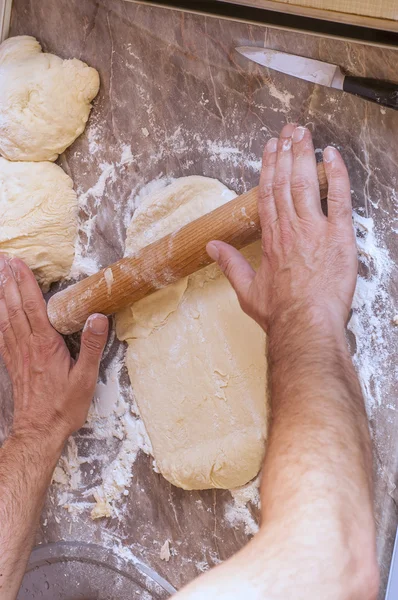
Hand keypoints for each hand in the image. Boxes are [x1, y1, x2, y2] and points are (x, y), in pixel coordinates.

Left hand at [0, 256, 108, 442]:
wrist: (39, 431)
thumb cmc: (63, 407)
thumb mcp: (85, 378)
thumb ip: (91, 346)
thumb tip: (97, 317)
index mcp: (45, 345)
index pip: (32, 306)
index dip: (25, 282)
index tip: (18, 263)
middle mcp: (27, 345)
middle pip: (14, 307)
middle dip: (8, 281)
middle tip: (3, 260)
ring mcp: (17, 354)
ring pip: (4, 318)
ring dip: (0, 294)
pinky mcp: (13, 364)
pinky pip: (1, 335)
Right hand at [207, 124, 356, 331]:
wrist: (305, 326)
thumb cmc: (279, 313)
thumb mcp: (247, 291)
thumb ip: (229, 265)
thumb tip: (212, 247)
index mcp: (270, 238)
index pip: (268, 194)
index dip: (269, 168)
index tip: (270, 148)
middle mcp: (290, 227)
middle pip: (286, 181)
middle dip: (287, 152)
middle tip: (289, 130)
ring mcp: (314, 229)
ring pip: (306, 183)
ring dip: (304, 155)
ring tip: (303, 133)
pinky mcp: (338, 236)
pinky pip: (338, 198)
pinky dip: (336, 175)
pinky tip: (332, 155)